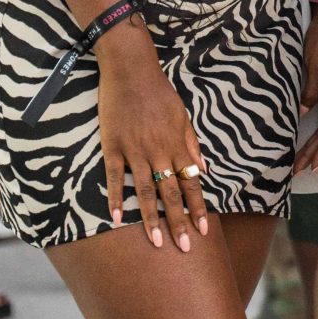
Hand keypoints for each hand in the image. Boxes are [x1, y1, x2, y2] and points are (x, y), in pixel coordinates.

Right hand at [95, 19, 209, 251]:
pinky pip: (115, 178)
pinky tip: (117, 219)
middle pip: (171, 193)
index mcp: (177, 145)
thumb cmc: (159, 92)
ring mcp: (134, 150)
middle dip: (179, 222)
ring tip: (157, 242)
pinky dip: (116, 198)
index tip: (205, 230)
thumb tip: (204, 169)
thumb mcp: (183, 116)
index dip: (198, 208)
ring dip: (152, 219)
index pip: (192, 183)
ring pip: (146, 191)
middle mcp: (158, 152)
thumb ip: (192, 145)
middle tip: (184, 248)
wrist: (131, 70)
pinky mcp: (113, 146)